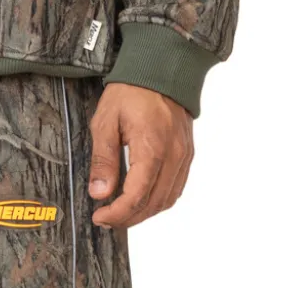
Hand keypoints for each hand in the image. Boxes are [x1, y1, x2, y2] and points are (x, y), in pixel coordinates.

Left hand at [87, 83, 193, 228]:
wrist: (160, 69)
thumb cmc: (131, 91)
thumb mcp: (106, 122)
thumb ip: (103, 160)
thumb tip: (100, 193)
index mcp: (152, 148)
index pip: (136, 196)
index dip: (117, 213)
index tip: (100, 217)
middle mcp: (173, 156)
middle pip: (153, 203)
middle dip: (129, 217)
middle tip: (107, 219)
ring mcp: (184, 156)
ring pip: (168, 199)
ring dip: (145, 212)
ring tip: (122, 212)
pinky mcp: (187, 154)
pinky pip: (176, 187)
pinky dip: (159, 200)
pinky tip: (142, 198)